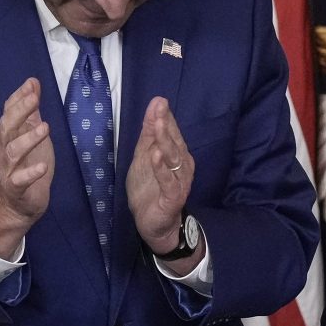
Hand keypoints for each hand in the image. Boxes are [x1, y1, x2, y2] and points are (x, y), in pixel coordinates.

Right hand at [0, 78, 53, 257]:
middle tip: (34, 99)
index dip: (18, 98)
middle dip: (19, 112)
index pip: (9, 113)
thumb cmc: (28, 166)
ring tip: (45, 127)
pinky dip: (31, 174)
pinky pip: (20, 180)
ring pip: (12, 152)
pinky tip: (42, 167)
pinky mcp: (16, 189)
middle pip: (7, 128)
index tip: (32, 84)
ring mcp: (9, 170)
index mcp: (8, 137)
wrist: (19, 205)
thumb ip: (31, 113)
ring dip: (28, 139)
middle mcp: (4, 150)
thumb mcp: (31, 136)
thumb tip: (33, 83)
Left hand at [126, 97, 196, 261]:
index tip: (158, 101)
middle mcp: (182, 166)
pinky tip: (156, 156)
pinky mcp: (173, 197)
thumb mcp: (143, 157)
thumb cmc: (149, 189)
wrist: (152, 224)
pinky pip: (168, 181)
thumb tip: (156, 104)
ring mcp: (179, 181)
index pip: (172, 132)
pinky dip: (162, 169)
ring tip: (157, 126)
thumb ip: (148, 134)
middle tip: (159, 108)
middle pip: (174, 142)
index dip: (165, 117)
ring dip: (165, 141)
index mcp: (176, 154)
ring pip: (173, 159)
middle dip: (166, 125)